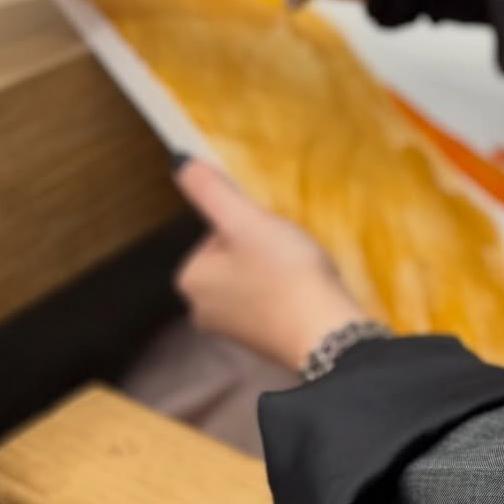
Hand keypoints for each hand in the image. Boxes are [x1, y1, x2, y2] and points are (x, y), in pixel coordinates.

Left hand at [175, 159, 366, 372]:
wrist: (323, 331)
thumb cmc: (283, 272)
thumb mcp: (247, 221)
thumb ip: (212, 192)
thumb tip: (180, 162)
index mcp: (191, 278)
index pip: (220, 231)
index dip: (251, 224)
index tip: (275, 234)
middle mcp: (200, 308)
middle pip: (235, 256)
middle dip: (263, 248)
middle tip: (292, 250)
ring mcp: (230, 329)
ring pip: (253, 278)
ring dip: (277, 270)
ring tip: (302, 270)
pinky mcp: (260, 341)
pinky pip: (269, 302)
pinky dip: (286, 293)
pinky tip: (305, 291)